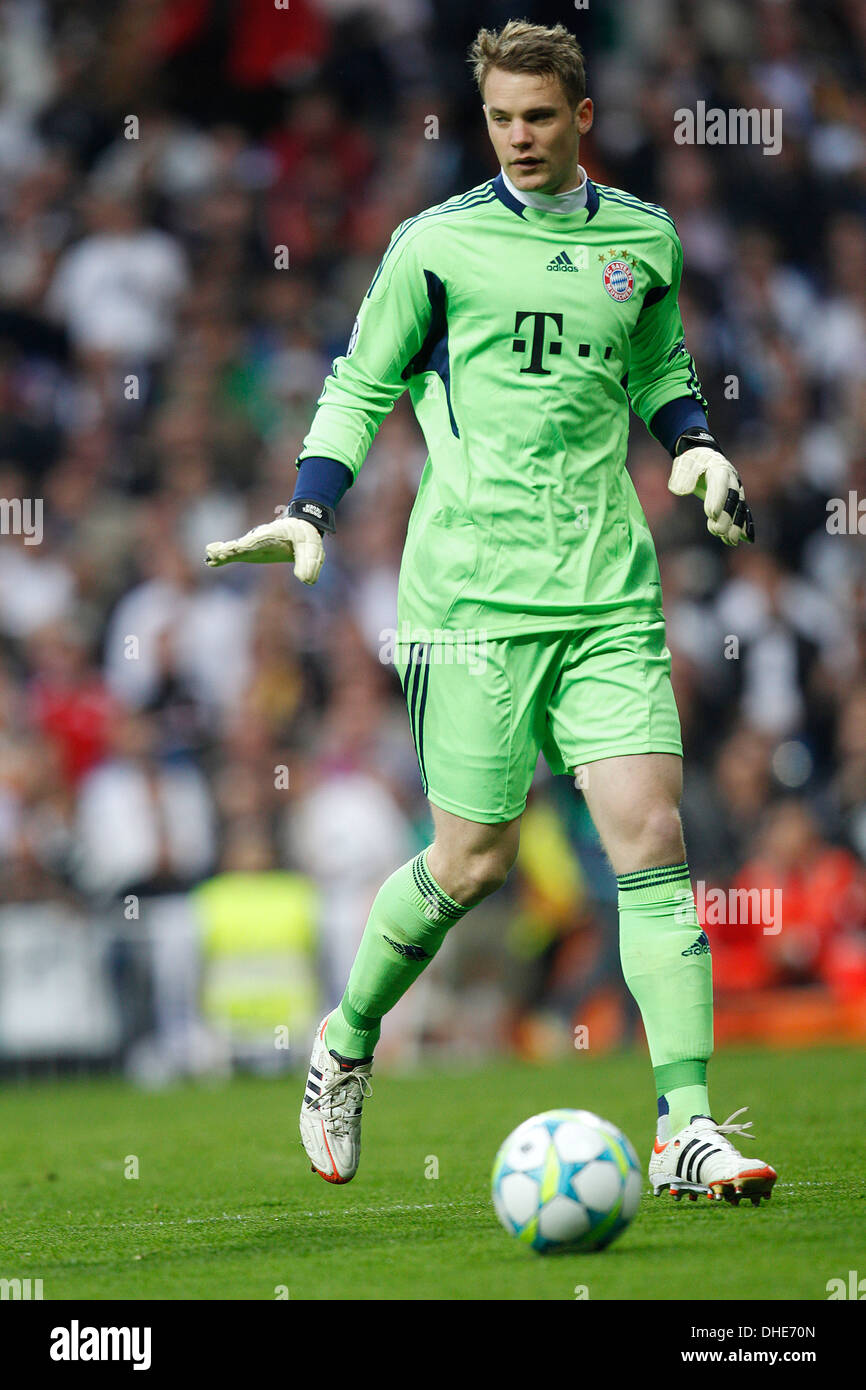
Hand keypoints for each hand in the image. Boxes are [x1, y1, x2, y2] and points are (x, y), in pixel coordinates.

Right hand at [204, 512, 324, 584]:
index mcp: (272, 536)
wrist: (301, 524)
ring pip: (235, 550)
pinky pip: (235, 553)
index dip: (244, 547)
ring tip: (210, 558)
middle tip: (213, 553)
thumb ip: (309, 562)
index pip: (255, 543)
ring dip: (222, 554)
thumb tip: (307, 581)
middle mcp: (259, 540)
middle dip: (228, 551)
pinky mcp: (252, 551)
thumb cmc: (305, 535)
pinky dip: (224, 556)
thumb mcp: (311, 547)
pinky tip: (212, 561)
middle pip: (241, 546)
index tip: (233, 550)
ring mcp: (253, 545)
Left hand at [667, 445, 754, 546]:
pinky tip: (745, 539)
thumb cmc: (693, 461)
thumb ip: (683, 476)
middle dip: (727, 516)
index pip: (719, 485)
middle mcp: (732, 479)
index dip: (717, 499)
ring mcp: (737, 489)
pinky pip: (743, 512)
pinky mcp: (737, 498)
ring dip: (736, 525)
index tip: (711, 515)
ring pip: (740, 508)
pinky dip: (745, 525)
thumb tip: (680, 491)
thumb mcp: (685, 464)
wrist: (705, 455)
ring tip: (731, 541)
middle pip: (732, 499)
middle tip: (718, 531)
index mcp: (719, 469)